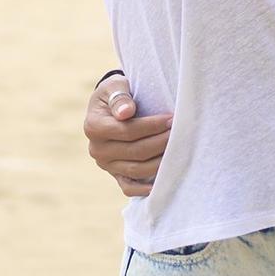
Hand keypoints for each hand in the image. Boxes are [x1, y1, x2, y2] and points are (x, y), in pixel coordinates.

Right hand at [82, 73, 171, 197]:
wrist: (110, 107)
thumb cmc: (116, 93)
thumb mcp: (114, 86)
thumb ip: (120, 97)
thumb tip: (126, 112)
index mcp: (94, 126)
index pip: (128, 131)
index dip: (152, 126)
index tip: (172, 119)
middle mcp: (97, 149)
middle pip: (136, 151)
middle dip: (161, 142)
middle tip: (180, 133)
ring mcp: (105, 164)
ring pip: (137, 169)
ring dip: (160, 162)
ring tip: (177, 150)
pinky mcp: (114, 175)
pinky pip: (128, 187)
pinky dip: (144, 189)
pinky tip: (161, 183)